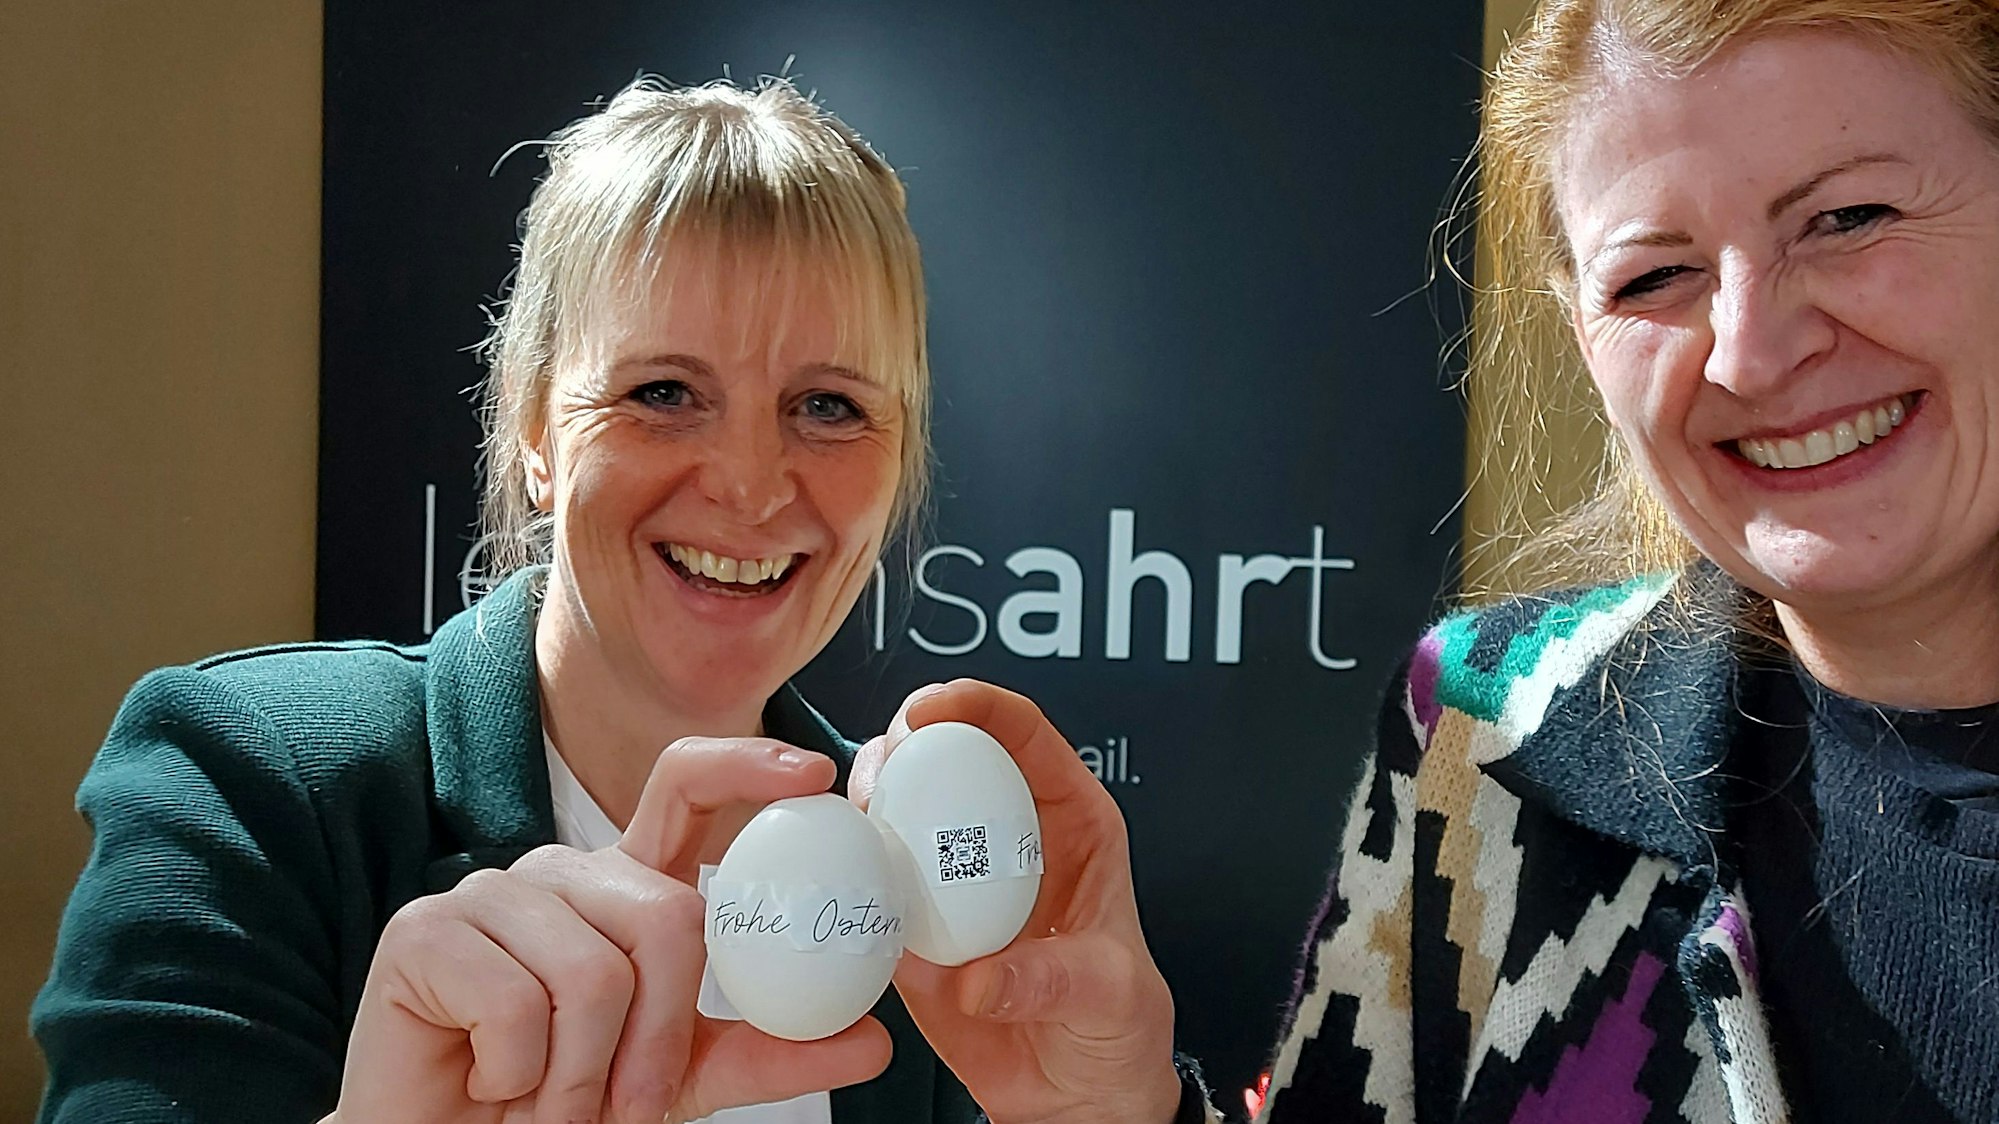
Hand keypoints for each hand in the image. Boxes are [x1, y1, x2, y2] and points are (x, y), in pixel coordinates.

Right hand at [330, 737, 892, 1123]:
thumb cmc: (561, 1099)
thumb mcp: (681, 1079)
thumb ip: (769, 1052)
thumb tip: (874, 1042)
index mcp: (626, 888)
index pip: (686, 789)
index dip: (748, 765)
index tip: (816, 775)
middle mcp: (564, 873)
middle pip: (667, 916)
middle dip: (660, 1037)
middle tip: (626, 1101)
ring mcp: (491, 893)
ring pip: (593, 975)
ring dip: (582, 1073)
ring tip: (548, 1097)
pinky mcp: (426, 932)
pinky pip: (513, 1005)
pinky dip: (518, 1073)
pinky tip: (490, 1078)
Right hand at [851, 681, 1182, 1123]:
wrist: (1074, 1093)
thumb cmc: (1115, 1027)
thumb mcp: (1108, 995)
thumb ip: (1049, 979)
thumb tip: (976, 977)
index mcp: (1070, 823)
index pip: (1026, 736)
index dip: (979, 706)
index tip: (933, 709)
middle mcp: (1006, 836)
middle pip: (950, 756)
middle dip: (907, 742)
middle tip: (883, 765)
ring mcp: (954, 877)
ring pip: (901, 808)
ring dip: (868, 799)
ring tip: (854, 816)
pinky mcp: (914, 923)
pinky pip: (873, 884)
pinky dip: (847, 871)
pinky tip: (831, 875)